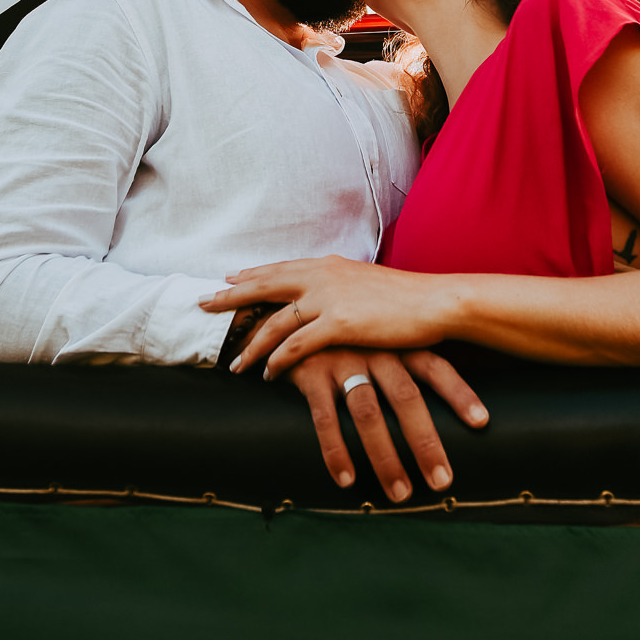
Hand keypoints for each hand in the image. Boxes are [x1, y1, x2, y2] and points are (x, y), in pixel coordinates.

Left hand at [200, 255, 448, 375]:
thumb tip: (334, 297)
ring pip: (275, 321)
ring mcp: (329, 299)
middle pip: (265, 286)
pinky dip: (277, 361)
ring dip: (251, 343)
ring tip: (234, 361)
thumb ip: (344, 288)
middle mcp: (323, 276)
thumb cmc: (408, 298)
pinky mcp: (338, 324)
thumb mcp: (368, 284)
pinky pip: (296, 346)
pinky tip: (267, 373)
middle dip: (232, 296)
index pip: (281, 269)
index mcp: (330, 265)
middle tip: (203, 302)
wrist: (436, 302)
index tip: (229, 278)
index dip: (253, 275)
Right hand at [285, 347, 488, 503]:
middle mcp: (372, 348)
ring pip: (368, 413)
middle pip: (406, 397)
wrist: (285, 313)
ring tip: (400, 494)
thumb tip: (442, 406)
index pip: (434, 366)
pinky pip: (324, 417)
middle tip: (441, 481)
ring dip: (385, 457)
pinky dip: (337, 451)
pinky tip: (348, 480)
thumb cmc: (343, 338)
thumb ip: (404, 364)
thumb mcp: (375, 340)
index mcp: (394, 341)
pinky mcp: (309, 372)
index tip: (481, 422)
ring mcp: (340, 359)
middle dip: (425, 442)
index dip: (458, 392)